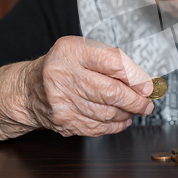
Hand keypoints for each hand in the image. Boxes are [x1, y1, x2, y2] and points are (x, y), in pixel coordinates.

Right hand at [0, 36, 153, 139]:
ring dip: (127, 113)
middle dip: (136, 100)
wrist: (29, 89)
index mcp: (72, 52)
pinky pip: (98, 127)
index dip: (136, 76)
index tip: (148, 85)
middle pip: (111, 92)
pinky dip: (115, 125)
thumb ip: (113, 61)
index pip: (112, 62)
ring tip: (135, 109)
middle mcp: (64, 75)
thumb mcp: (84, 50)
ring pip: (107, 113)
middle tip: (147, 103)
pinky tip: (122, 119)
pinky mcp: (64, 121)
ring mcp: (62, 101)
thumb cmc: (64, 66)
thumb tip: (143, 82)